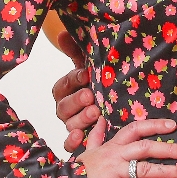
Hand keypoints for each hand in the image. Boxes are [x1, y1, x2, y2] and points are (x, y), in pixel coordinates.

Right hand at [52, 32, 100, 151]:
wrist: (115, 102)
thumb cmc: (99, 82)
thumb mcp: (91, 65)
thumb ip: (77, 51)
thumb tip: (62, 33)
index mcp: (65, 90)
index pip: (63, 84)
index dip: (73, 79)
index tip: (86, 73)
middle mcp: (65, 109)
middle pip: (64, 107)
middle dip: (77, 101)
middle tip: (90, 96)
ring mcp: (72, 125)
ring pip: (69, 125)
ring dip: (80, 119)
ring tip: (95, 112)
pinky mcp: (80, 139)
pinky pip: (70, 144)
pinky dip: (74, 142)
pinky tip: (82, 136)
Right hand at [80, 118, 176, 177]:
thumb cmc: (79, 169)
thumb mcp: (87, 149)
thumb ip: (96, 135)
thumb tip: (99, 119)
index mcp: (112, 144)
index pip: (136, 129)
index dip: (154, 125)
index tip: (173, 126)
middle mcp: (116, 155)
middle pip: (146, 147)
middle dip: (168, 149)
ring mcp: (114, 171)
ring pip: (144, 168)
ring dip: (166, 170)